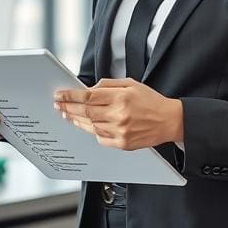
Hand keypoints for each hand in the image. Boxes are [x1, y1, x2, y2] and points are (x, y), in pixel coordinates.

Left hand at [53, 78, 182, 150]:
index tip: (60, 95)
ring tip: (68, 114)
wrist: (170, 121)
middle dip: (68, 107)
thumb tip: (88, 89)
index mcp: (121, 98)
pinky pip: (100, 137)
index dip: (70, 96)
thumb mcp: (131, 84)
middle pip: (85, 112)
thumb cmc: (151, 101)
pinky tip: (86, 125)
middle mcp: (119, 115)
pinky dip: (92, 130)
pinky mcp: (122, 144)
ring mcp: (120, 131)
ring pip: (90, 125)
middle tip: (58, 105)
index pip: (88, 96)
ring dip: (76, 119)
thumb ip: (108, 85)